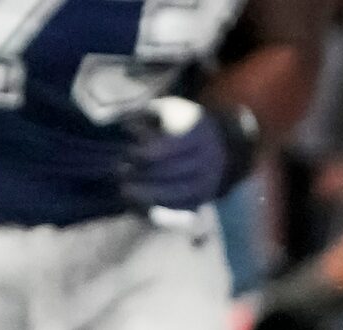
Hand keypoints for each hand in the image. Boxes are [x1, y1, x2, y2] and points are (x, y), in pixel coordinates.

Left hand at [118, 97, 257, 216]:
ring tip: (125, 192)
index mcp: (198, 134)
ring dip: (146, 195)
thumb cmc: (185, 123)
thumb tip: (126, 127)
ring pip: (174, 194)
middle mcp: (207, 160)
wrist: (222, 145)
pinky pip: (179, 208)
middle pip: (168, 173)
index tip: (129, 153)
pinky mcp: (202, 199)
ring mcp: (207, 182)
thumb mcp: (170, 108)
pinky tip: (137, 205)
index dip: (142, 154)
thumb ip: (148, 114)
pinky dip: (157, 208)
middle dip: (141, 175)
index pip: (166, 149)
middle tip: (120, 172)